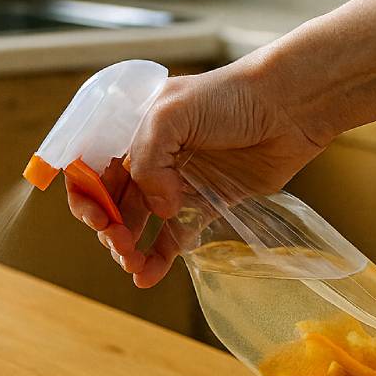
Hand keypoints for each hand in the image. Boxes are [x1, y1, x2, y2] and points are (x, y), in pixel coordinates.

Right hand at [66, 61, 329, 286]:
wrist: (289, 106)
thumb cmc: (230, 97)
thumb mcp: (171, 114)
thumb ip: (147, 160)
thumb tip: (157, 207)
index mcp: (132, 133)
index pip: (92, 169)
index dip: (85, 196)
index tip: (97, 218)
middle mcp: (150, 160)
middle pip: (112, 203)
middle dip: (108, 228)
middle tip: (119, 242)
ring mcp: (176, 184)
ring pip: (139, 225)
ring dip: (128, 248)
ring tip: (132, 264)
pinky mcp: (204, 205)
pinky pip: (173, 238)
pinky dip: (157, 260)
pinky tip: (146, 278)